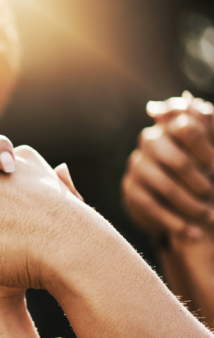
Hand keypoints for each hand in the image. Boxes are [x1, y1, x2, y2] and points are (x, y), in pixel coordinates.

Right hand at [123, 92, 213, 242]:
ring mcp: (138, 166)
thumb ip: (207, 128)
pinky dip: (175, 223)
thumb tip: (194, 103)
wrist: (169, 196)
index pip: (186, 126)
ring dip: (192, 206)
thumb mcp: (205, 152)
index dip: (205, 146)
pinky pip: (153, 207)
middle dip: (201, 182)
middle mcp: (150, 142)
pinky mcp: (131, 190)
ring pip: (166, 187)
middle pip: (177, 160)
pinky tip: (193, 233)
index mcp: (173, 126)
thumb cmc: (197, 169)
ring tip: (209, 219)